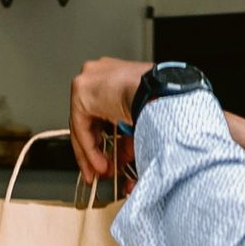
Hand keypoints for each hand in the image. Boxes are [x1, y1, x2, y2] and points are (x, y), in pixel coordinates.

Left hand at [70, 57, 151, 182]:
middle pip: (91, 120)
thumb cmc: (162, 103)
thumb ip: (128, 143)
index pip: (104, 112)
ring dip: (92, 152)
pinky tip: (99, 163)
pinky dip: (89, 147)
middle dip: (96, 149)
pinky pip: (81, 125)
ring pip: (84, 124)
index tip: (108, 158)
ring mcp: (90, 79)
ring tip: (101, 171)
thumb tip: (123, 161)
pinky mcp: (81, 90)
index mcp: (119, 77)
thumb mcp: (142, 127)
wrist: (160, 93)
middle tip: (101, 169)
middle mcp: (102, 75)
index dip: (105, 139)